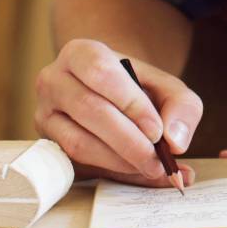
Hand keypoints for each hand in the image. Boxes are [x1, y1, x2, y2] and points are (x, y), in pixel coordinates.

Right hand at [34, 40, 201, 187]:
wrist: (109, 96)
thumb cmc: (138, 89)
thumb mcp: (166, 87)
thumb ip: (181, 106)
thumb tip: (176, 141)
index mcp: (79, 54)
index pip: (101, 72)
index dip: (130, 103)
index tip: (157, 131)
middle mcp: (53, 81)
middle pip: (88, 109)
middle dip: (128, 140)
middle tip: (159, 160)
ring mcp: (45, 115)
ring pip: (77, 142)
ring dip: (119, 161)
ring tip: (152, 168)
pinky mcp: (48, 146)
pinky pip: (76, 165)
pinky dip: (111, 173)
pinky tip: (137, 173)